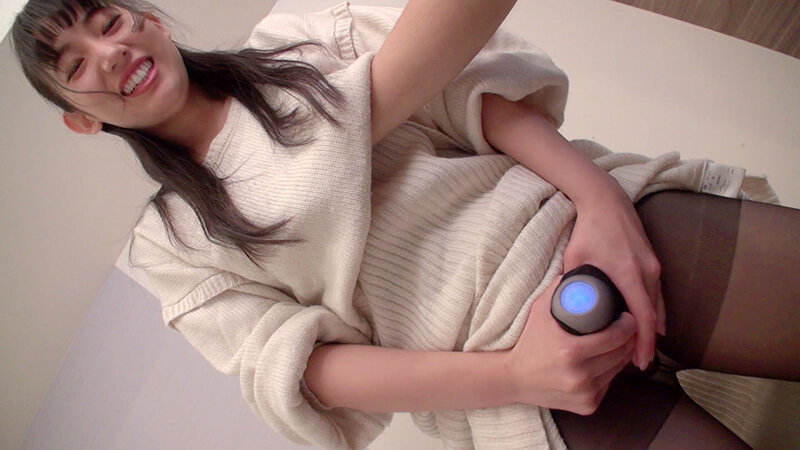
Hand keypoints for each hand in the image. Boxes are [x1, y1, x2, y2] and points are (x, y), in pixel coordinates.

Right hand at [506, 277, 637, 414]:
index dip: (628, 326)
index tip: (628, 317)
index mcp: (571, 352)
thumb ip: (558, 288)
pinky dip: (609, 373)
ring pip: (618, 370)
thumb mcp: (539, 310)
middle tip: (626, 328)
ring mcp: (585, 394)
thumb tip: (576, 270)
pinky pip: (608, 385)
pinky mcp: (587, 405)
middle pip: (621, 354)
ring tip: (619, 343)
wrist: (514, 378)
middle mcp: (580, 376)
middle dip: (629, 339)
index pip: (615, 337)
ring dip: (622, 356)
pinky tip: (604, 362)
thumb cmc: (529, 342)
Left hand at [564, 187, 665, 370]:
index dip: (644, 342)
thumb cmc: (589, 229)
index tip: (641, 361)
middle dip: (649, 341)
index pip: (642, 317)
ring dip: (653, 327)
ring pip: (659, 304)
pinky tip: (652, 322)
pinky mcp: (653, 260)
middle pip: (654, 316)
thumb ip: (572, 284)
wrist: (606, 199)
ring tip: (645, 348)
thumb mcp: (575, 260)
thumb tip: (566, 308)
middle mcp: (647, 272)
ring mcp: (653, 265)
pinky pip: (658, 292)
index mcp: (629, 274)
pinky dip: (655, 310)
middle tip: (640, 363)